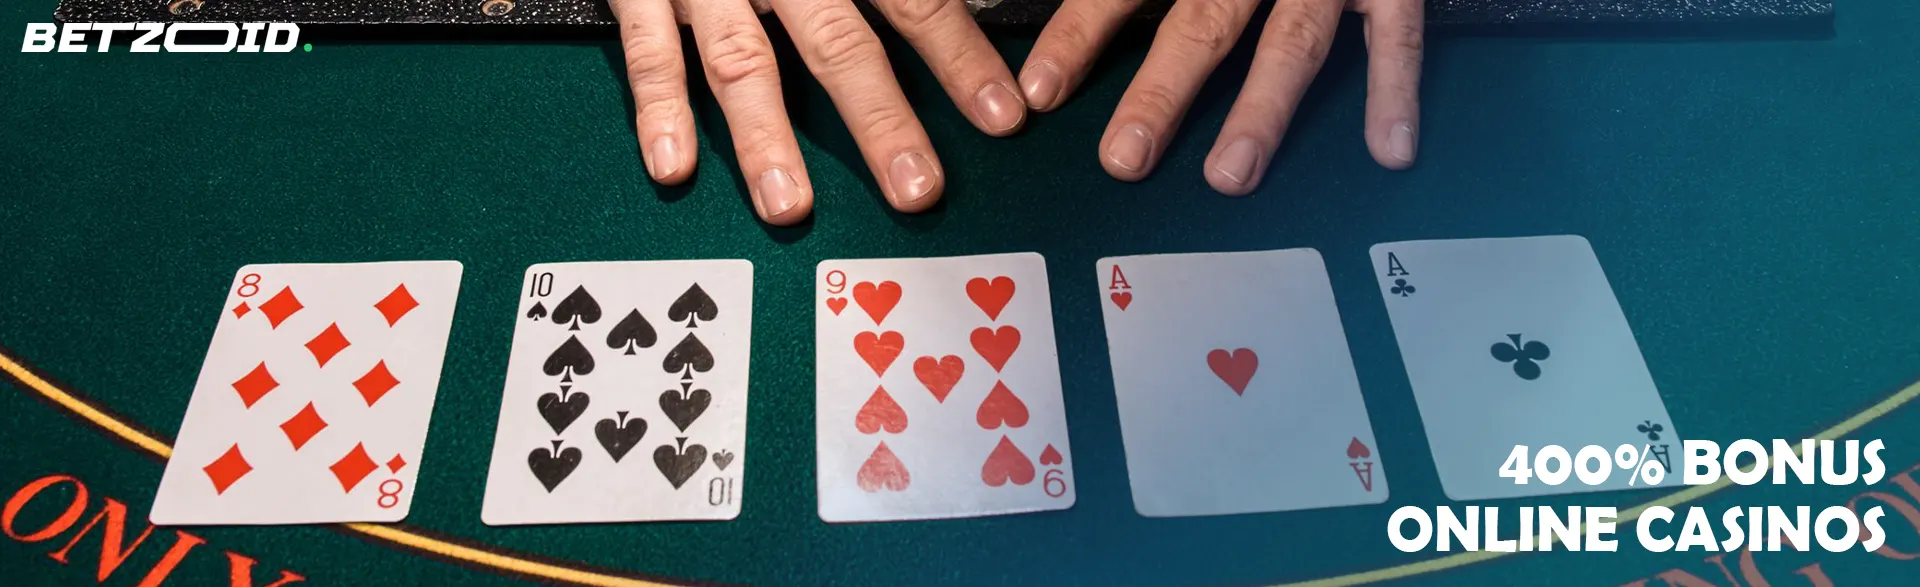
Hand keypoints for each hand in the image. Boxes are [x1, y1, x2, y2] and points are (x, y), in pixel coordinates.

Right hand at [612, 0, 1027, 224]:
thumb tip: (971, 6)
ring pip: (741, 61)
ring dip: (765, 138)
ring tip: (791, 206)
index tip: (1001, 114)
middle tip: (916, 188)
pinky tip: (674, 165)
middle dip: (879, 121)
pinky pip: (649, 50)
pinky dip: (658, 109)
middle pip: (837, 43)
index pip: (913, 1)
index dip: (959, 56)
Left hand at [1019, 0, 1422, 194]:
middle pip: (1203, 22)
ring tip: (1228, 176)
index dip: (1080, 34)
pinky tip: (1389, 150)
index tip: (1041, 91)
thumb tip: (1059, 38)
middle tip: (1125, 158)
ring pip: (1293, 40)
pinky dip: (1395, 91)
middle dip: (1163, 91)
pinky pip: (1395, 35)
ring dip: (1261, 110)